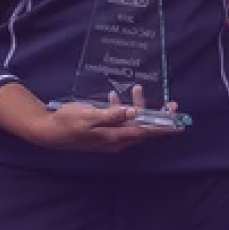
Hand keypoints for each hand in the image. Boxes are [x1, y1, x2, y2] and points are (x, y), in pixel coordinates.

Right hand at [0, 83, 181, 152]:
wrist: (48, 133)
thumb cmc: (68, 122)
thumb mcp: (89, 116)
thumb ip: (112, 115)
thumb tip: (134, 112)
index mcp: (115, 137)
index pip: (146, 132)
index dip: (164, 127)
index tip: (180, 124)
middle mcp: (116, 140)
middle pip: (143, 128)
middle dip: (158, 115)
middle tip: (172, 104)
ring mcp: (109, 138)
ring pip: (131, 123)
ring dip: (137, 107)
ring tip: (136, 88)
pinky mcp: (102, 134)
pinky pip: (119, 123)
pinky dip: (121, 110)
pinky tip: (113, 97)